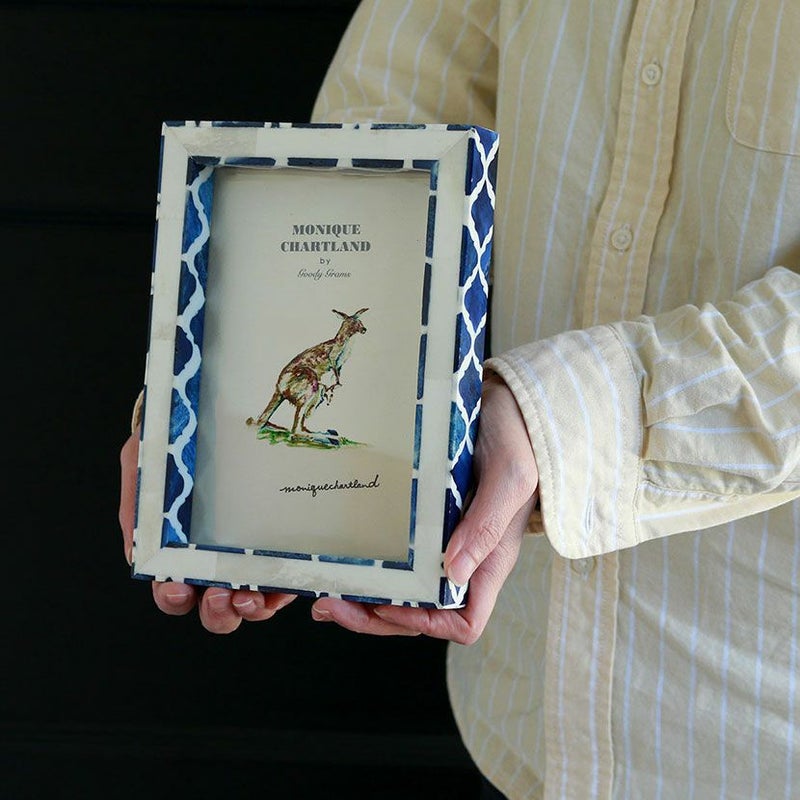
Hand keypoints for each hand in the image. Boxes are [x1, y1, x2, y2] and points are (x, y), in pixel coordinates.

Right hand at [119, 429, 295, 632]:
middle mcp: (213, 562)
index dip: (175, 599)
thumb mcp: (146, 466)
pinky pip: (284, 578)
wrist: (206, 413)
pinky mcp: (277, 546)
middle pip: (215, 609)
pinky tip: (285, 580)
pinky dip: (284, 587)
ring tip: (253, 595)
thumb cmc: (171, 445)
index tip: (179, 588)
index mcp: (177, 553)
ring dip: (253, 608)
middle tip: (223, 596)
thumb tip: (138, 553)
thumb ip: (139, 506)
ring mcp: (247, 556)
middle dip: (218, 613)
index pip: (174, 592)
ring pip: (251, 602)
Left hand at [310, 373, 538, 643]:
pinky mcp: (424, 520)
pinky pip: (396, 554)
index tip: (386, 606)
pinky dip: (370, 564)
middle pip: (421, 614)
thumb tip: (453, 572)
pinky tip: (340, 557)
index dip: (426, 624)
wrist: (507, 405)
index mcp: (489, 561)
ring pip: (404, 591)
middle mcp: (463, 559)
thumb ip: (486, 524)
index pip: (465, 622)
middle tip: (329, 606)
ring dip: (365, 599)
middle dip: (375, 618)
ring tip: (324, 595)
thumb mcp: (510, 477)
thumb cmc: (517, 440)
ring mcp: (442, 541)